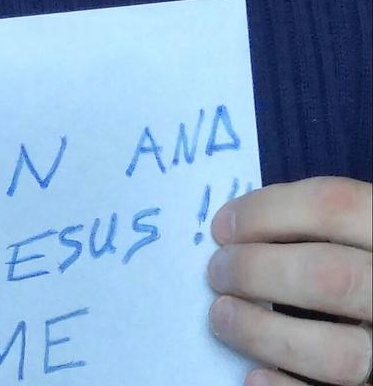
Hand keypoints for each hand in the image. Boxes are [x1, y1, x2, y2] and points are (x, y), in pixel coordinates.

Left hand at [207, 177, 372, 385]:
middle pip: (328, 276)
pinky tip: (253, 375)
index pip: (332, 206)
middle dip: (256, 271)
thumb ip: (317, 223)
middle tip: (217, 272)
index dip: (265, 211)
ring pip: (337, 352)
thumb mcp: (358, 229)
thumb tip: (236, 228)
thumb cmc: (365, 262)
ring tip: (222, 316)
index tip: (221, 228)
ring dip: (263, 333)